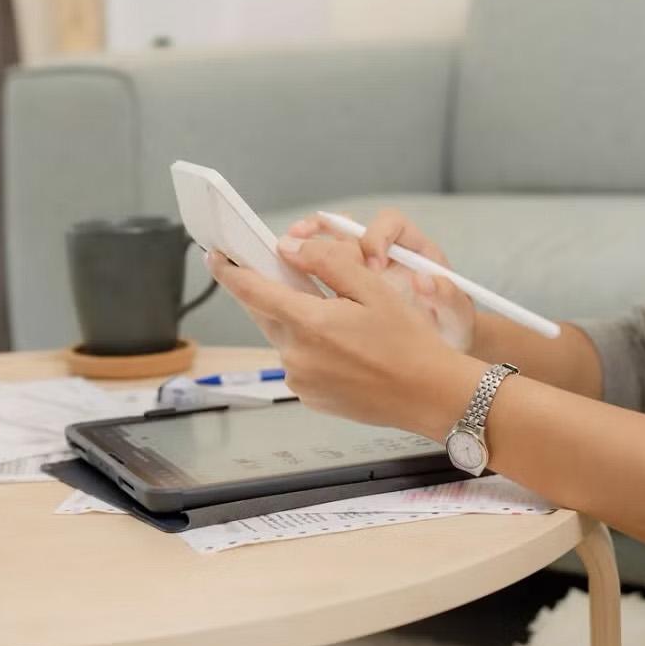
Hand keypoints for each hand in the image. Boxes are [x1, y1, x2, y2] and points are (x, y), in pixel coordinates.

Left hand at [207, 233, 484, 436]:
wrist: (429, 395)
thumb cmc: (408, 341)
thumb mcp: (373, 288)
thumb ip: (327, 263)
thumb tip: (287, 248)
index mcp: (308, 323)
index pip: (252, 291)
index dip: (229, 271)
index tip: (214, 255)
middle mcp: (296, 355)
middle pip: (265, 313)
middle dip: (268, 291)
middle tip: (283, 274)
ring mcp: (300, 380)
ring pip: (284, 337)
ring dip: (296, 321)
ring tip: (336, 318)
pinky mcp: (310, 397)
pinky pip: (299, 362)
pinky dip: (310, 347)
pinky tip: (343, 346)